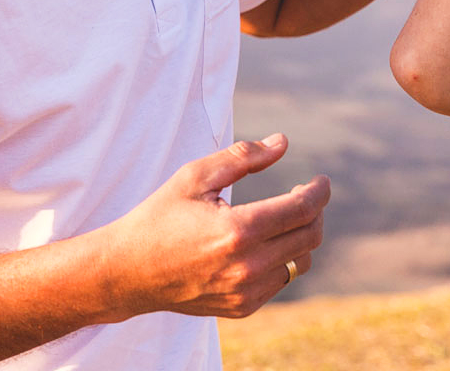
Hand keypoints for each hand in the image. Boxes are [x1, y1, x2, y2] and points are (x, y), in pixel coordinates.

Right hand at [107, 134, 329, 318]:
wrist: (129, 271)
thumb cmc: (160, 216)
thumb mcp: (195, 176)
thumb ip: (243, 156)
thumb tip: (282, 142)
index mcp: (237, 230)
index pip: (303, 209)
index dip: (319, 191)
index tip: (320, 180)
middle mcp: (247, 267)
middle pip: (310, 236)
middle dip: (314, 211)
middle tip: (303, 194)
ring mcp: (246, 292)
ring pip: (300, 262)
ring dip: (302, 236)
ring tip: (285, 217)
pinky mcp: (242, 307)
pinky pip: (280, 281)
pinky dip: (282, 259)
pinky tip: (264, 243)